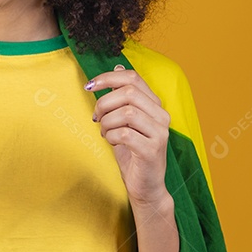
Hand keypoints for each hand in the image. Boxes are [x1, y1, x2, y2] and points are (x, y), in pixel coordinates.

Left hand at [87, 64, 171, 205]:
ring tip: (104, 132)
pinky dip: (111, 136)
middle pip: (129, 92)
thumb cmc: (132, 152)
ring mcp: (159, 133)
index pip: (133, 78)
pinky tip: (111, 141)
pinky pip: (125, 134)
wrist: (145, 186)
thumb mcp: (125, 121)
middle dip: (104, 102)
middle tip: (96, 117)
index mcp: (155, 105)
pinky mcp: (152, 150)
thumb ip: (123, 96)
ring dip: (107, 121)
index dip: (108, 77)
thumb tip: (118, 66)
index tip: (89, 86)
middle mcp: (161, 116)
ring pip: (126, 112)